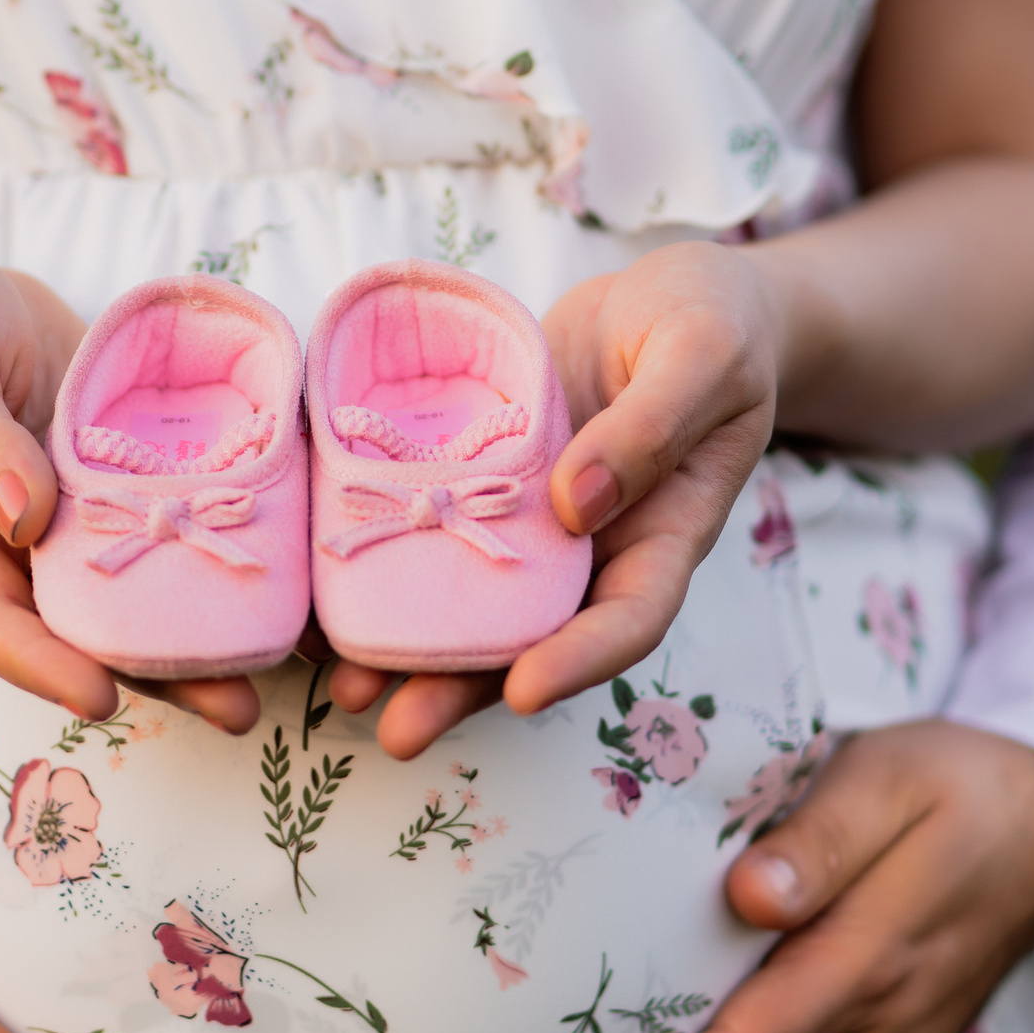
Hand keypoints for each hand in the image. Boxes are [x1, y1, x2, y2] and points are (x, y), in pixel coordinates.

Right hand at [0, 242, 262, 734]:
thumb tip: (26, 518)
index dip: (46, 667)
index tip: (102, 698)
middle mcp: (29, 538)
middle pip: (93, 628)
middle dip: (162, 675)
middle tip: (239, 710)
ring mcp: (85, 507)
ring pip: (148, 586)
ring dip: (212, 629)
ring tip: (290, 659)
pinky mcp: (128, 469)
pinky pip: (179, 515)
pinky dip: (232, 541)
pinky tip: (301, 565)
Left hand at [333, 241, 783, 756]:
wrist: (663, 301)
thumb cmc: (711, 322)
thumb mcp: (703, 355)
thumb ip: (654, 423)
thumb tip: (578, 502)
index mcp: (663, 532)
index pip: (631, 617)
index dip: (580, 661)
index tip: (524, 691)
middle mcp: (592, 547)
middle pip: (532, 637)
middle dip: (465, 688)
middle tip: (396, 731)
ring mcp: (531, 519)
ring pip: (471, 601)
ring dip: (408, 648)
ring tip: (339, 684)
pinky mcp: (482, 481)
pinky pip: (435, 529)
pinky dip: (383, 562)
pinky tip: (322, 589)